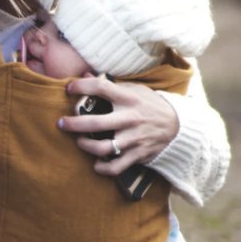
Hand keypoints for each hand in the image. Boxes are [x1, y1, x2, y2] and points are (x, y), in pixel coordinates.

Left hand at [59, 76, 179, 176]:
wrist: (179, 126)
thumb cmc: (150, 105)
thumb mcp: (135, 90)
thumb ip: (110, 84)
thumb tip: (85, 73)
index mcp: (129, 99)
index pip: (101, 88)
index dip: (82, 86)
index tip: (69, 88)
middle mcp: (130, 118)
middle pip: (95, 123)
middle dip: (73, 124)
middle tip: (61, 123)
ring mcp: (134, 138)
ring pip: (103, 147)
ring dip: (85, 146)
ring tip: (79, 142)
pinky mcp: (138, 154)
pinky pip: (116, 166)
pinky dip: (103, 168)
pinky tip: (96, 164)